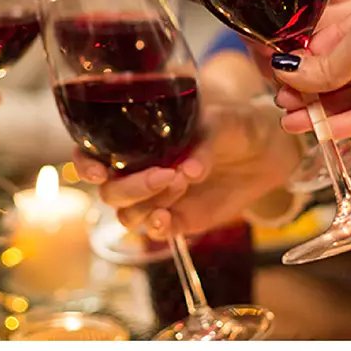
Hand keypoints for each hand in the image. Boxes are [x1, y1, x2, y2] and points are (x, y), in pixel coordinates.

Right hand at [73, 55, 298, 238]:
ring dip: (147, 204)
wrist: (264, 152)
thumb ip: (202, 142)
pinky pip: (154, 230)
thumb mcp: (220, 121)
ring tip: (181, 183)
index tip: (100, 171)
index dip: (86, 164)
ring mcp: (156, 197)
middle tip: (165, 174)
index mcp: (135, 138)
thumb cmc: (233, 123)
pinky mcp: (177, 218)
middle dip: (130, 187)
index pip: (91, 152)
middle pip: (109, 191)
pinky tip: (169, 217)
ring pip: (127, 214)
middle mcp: (137, 168)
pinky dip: (157, 227)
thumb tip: (189, 167)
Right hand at [273, 0, 350, 135]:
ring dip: (321, 105)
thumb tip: (290, 73)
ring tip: (289, 119)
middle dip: (308, 79)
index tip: (275, 63)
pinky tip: (319, 130)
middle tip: (278, 95)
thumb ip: (328, 59)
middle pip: (339, 59)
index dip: (303, 45)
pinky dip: (346, 122)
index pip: (330, 24)